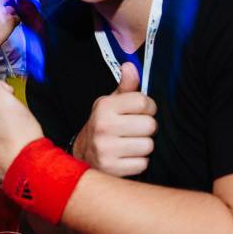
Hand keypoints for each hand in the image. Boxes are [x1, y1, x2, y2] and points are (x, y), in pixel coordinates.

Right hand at [70, 62, 156, 176]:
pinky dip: (138, 162)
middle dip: (146, 128)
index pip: (144, 102)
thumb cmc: (104, 125)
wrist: (82, 155)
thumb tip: (131, 65)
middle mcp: (103, 126)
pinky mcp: (111, 168)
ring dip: (143, 146)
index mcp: (105, 107)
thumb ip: (126, 86)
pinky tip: (126, 157)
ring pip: (148, 146)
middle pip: (150, 125)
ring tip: (130, 144)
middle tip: (134, 130)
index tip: (140, 112)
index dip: (148, 108)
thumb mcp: (110, 104)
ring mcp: (106, 149)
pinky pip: (142, 164)